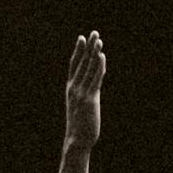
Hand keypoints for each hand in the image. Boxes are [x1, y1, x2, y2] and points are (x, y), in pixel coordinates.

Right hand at [63, 31, 106, 150]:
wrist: (77, 140)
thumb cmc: (81, 123)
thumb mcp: (82, 104)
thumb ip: (87, 92)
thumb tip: (94, 83)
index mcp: (70, 88)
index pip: (73, 65)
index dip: (78, 51)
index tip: (82, 38)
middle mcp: (74, 88)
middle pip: (82, 63)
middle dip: (89, 47)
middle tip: (94, 32)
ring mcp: (81, 93)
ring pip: (89, 68)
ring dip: (95, 53)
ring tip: (99, 40)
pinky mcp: (90, 99)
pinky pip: (95, 79)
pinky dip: (98, 67)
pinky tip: (101, 57)